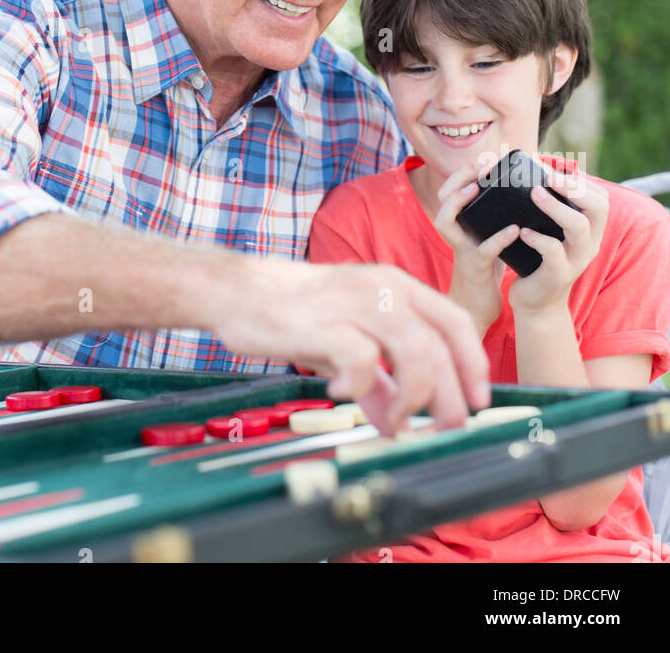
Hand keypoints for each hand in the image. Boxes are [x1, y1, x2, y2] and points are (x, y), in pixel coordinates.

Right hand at [215, 256, 490, 435]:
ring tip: (394, 422)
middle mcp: (385, 289)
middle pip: (441, 345)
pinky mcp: (327, 323)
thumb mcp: (346, 337)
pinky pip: (364, 362)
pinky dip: (362, 388)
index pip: (455, 322)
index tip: (477, 401)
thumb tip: (394, 419)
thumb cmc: (295, 311)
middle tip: (445, 428)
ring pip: (416, 352)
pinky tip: (341, 393)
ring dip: (413, 399)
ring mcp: (357, 304)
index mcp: (397, 286)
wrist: (238, 290)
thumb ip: (377, 377)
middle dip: (451, 397)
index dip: (474, 364)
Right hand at [434, 159, 518, 337]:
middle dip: (459, 178)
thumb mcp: (488, 231)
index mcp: (460, 221)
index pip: (451, 187)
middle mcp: (455, 232)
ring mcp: (461, 249)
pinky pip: (482, 251)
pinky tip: (514, 230)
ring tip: (476, 189)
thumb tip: (524, 183)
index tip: (486, 158)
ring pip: (445, 221)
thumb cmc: (488, 264)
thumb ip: (496, 212)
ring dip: (458, 202)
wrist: (480, 306)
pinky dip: (497, 239)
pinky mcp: (475, 269)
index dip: (464, 170)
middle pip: (442, 197)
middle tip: (481, 166)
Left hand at [508, 163, 608, 315]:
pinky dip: (538, 238)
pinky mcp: (558, 275)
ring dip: (556, 207)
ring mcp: (576, 260)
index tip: (555, 169)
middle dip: (574, 187)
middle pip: (598, 207)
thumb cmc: (539, 258)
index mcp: (591, 230)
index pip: (601, 198)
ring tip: (534, 193)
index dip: (581, 180)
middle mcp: (589, 243)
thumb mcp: (551, 231)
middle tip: (547, 176)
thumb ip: (550, 206)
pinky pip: (554, 252)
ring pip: (578, 226)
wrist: (536, 303)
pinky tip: (524, 232)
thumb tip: (535, 167)